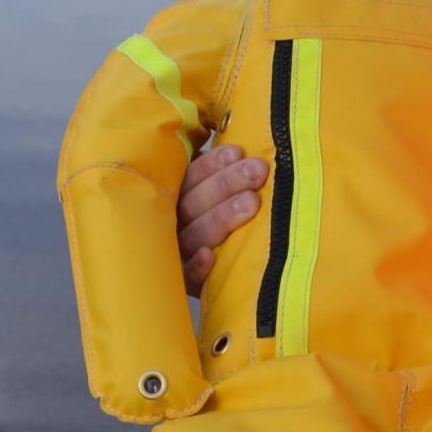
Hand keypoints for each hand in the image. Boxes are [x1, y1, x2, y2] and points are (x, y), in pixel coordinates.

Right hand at [178, 143, 266, 293]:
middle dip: (226, 183)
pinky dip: (197, 267)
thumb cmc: (221, 215)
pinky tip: (210, 257)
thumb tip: (243, 149)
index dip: (213, 163)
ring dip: (221, 217)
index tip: (238, 152)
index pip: (190, 176)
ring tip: (252, 202)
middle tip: (258, 171)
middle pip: (193, 203)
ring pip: (193, 234)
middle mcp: (174, 223)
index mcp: (179, 196)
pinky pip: (187, 276)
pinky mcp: (187, 282)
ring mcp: (179, 253)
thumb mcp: (215, 190)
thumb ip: (222, 172)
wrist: (212, 270)